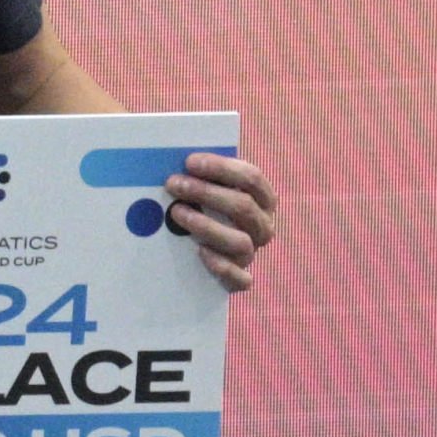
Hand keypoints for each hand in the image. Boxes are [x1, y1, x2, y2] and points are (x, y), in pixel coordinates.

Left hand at [164, 151, 278, 290]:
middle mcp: (262, 226)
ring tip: (177, 212)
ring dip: (207, 225)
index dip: (221, 167)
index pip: (252, 178)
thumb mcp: (208, 190)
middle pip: (243, 207)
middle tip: (174, 184)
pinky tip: (200, 252)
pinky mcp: (240, 279)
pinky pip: (239, 279)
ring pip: (240, 241)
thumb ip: (203, 175)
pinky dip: (221, 266)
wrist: (202, 256)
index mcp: (263, 199)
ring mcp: (251, 253)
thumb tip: (176, 157)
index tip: (189, 162)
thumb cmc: (206, 210)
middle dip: (207, 192)